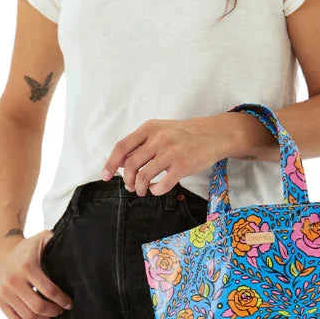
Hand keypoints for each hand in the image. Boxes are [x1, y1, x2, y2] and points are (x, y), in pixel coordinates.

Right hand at [0, 231, 72, 318]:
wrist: (2, 251)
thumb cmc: (27, 247)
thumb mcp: (42, 239)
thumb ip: (57, 241)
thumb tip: (75, 248)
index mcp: (27, 267)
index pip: (50, 291)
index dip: (63, 301)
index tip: (69, 304)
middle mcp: (14, 281)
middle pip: (39, 307)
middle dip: (54, 311)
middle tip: (61, 309)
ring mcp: (5, 292)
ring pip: (28, 316)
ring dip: (43, 318)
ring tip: (50, 313)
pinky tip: (37, 314)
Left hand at [100, 113, 250, 196]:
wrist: (214, 134)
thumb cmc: (184, 134)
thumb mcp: (160, 131)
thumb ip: (141, 144)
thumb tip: (120, 163)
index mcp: (149, 128)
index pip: (122, 146)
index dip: (111, 163)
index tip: (105, 176)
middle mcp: (159, 138)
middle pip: (131, 165)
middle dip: (128, 180)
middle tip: (131, 187)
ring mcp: (171, 152)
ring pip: (144, 177)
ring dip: (140, 188)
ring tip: (143, 190)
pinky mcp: (183, 166)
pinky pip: (162, 185)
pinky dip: (155, 191)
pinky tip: (157, 189)